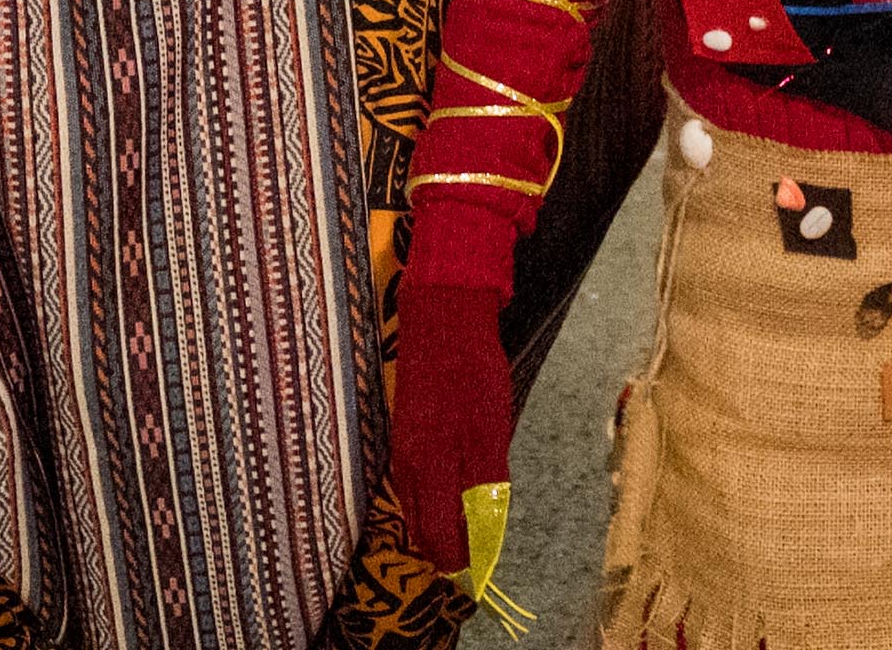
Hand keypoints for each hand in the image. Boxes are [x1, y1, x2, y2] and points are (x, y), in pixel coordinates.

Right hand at [386, 281, 513, 574]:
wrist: (442, 319)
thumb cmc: (471, 376)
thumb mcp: (489, 435)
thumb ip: (484, 487)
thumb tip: (484, 532)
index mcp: (427, 471)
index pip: (437, 538)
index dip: (458, 561)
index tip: (479, 572)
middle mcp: (407, 467)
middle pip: (422, 526)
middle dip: (446, 546)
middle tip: (476, 553)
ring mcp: (402, 448)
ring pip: (416, 505)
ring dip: (440, 522)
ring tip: (469, 527)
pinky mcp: (406, 431)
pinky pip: (416, 482)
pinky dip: (433, 497)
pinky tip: (454, 490)